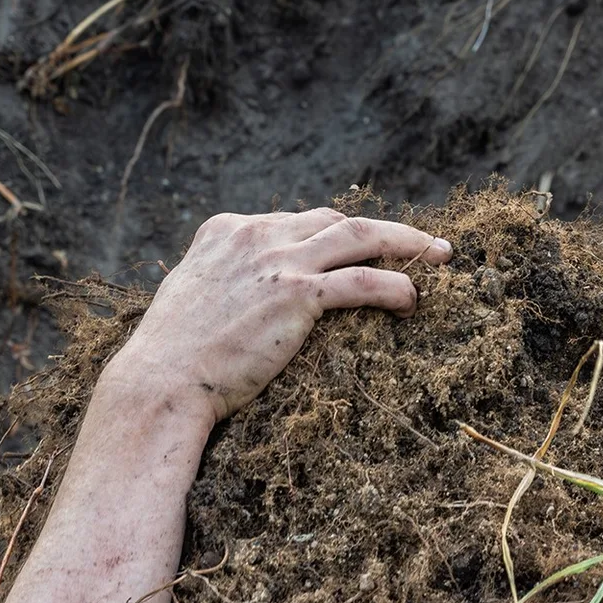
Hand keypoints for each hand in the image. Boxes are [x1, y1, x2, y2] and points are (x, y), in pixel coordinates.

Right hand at [104, 208, 450, 424]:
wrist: (162, 381)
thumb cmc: (172, 358)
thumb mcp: (191, 301)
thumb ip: (221, 286)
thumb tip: (237, 302)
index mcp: (227, 231)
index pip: (297, 220)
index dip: (335, 235)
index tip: (365, 249)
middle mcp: (256, 234)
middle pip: (336, 220)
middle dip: (384, 230)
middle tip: (424, 243)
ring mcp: (278, 261)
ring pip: (360, 236)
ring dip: (407, 243)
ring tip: (441, 256)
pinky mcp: (297, 295)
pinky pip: (363, 281)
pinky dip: (395, 286)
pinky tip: (415, 298)